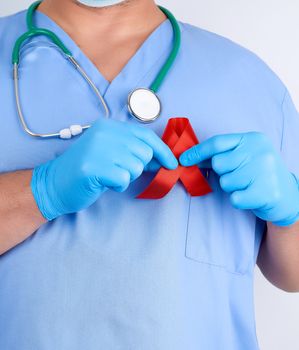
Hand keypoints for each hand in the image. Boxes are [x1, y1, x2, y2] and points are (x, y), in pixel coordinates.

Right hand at [31, 118, 177, 220]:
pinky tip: (104, 182)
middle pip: (144, 152)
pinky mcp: (94, 167)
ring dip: (126, 176)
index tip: (172, 163)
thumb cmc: (87, 170)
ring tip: (108, 174)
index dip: (163, 150)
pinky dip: (118, 184)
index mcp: (109, 126)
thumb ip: (135, 152)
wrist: (55, 184)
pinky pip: (124, 178)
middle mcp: (104, 133)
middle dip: (138, 166)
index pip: (146, 135)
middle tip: (119, 169)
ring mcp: (98, 149)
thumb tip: (163, 159)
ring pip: (136, 166)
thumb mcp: (111, 153)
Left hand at [179, 132, 298, 225]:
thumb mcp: (243, 157)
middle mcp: (260, 152)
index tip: (183, 159)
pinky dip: (239, 200)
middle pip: (219, 163)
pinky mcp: (266, 192)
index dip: (197, 151)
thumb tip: (189, 156)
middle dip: (222, 173)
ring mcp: (265, 172)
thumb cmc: (258, 174)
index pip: (218, 143)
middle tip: (239, 176)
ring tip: (248, 185)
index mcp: (253, 139)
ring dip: (232, 187)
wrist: (287, 194)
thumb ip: (219, 155)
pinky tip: (251, 195)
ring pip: (225, 182)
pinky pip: (235, 198)